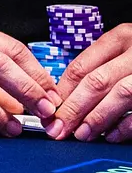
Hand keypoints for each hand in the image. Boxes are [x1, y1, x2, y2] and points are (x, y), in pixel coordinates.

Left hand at [48, 23, 131, 141]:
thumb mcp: (127, 51)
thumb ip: (102, 67)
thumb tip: (64, 98)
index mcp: (123, 37)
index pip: (82, 65)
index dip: (62, 91)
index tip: (48, 110)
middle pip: (97, 81)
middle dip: (73, 108)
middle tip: (58, 129)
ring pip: (121, 94)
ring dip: (97, 118)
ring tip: (81, 134)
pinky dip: (126, 125)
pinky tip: (111, 135)